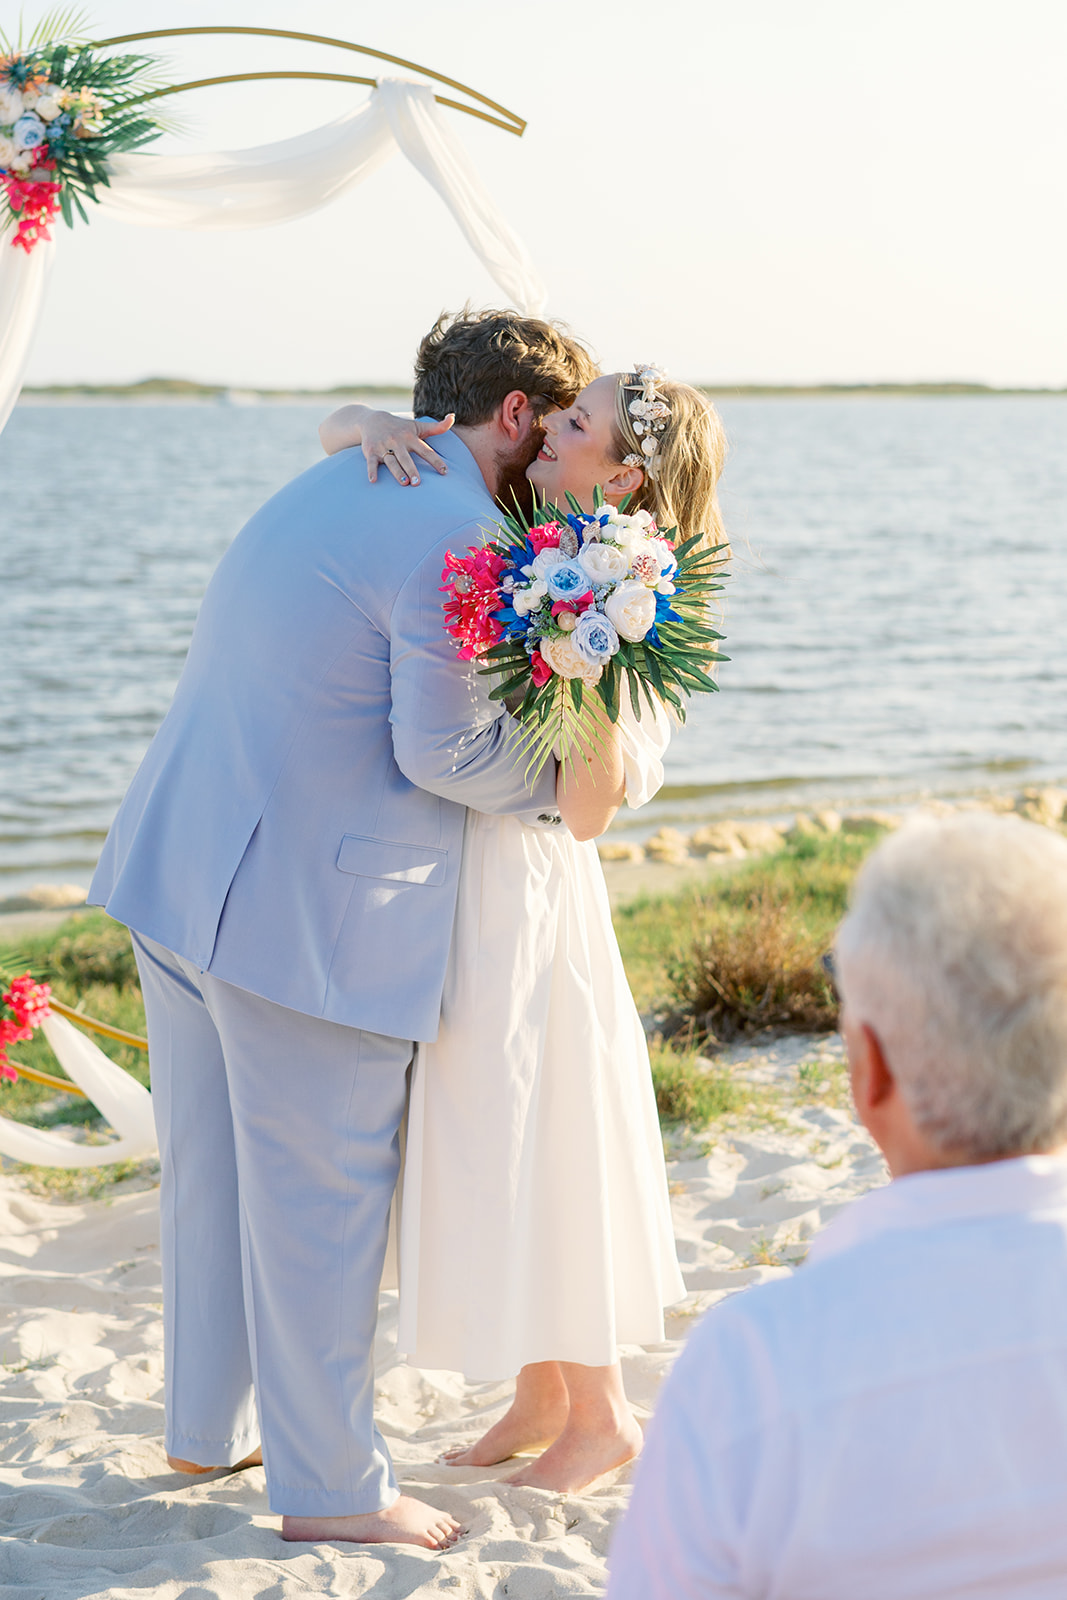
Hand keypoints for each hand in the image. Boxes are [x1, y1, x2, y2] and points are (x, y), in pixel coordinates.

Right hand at [319, 406, 453, 484]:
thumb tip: (453, 417)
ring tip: (404, 483)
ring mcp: (383, 446)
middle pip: (406, 458)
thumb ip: (437, 427)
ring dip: (397, 472)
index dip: (435, 461)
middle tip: (418, 483)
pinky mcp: (370, 451)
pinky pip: (371, 463)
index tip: (444, 472)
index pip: (426, 451)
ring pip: (391, 461)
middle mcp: (397, 441)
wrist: (372, 420)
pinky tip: (373, 481)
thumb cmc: (400, 427)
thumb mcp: (418, 426)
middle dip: (412, 470)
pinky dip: (371, 471)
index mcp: (410, 437)